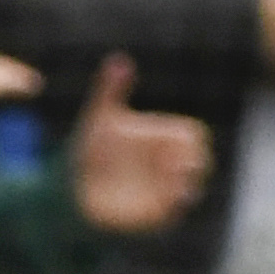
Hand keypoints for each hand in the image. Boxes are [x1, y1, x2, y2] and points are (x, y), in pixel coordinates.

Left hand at [67, 53, 211, 233]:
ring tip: (177, 183)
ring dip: (188, 186)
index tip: (172, 144)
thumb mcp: (100, 117)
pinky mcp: (157, 214)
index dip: (188, 140)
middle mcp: (168, 163)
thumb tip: (118, 59)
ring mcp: (165, 189)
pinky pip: (176, 213)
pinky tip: (167, 200)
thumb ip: (110, 89)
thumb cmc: (92, 150)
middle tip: (178, 163)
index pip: (192, 135)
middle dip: (195, 161)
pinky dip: (175, 206)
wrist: (74, 188)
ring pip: (193, 189)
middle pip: (200, 161)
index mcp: (162, 137)